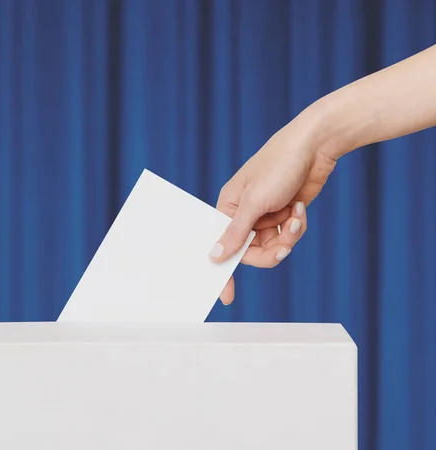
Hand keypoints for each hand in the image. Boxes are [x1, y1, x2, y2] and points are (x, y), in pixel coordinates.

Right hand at [209, 111, 336, 304]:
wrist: (314, 146)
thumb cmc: (278, 166)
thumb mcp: (254, 202)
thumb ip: (235, 232)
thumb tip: (215, 256)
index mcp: (228, 208)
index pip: (222, 246)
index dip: (224, 271)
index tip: (226, 297)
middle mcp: (245, 214)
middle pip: (252, 252)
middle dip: (271, 251)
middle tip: (284, 249)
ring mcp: (266, 215)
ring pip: (273, 246)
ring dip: (288, 236)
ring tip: (296, 217)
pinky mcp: (286, 214)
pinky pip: (288, 235)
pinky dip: (296, 226)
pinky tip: (300, 208)